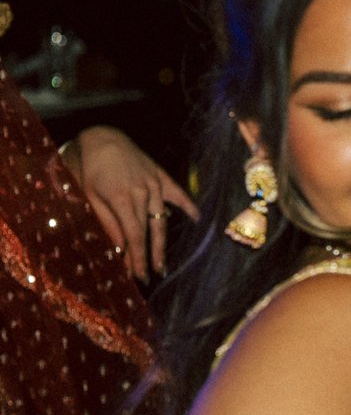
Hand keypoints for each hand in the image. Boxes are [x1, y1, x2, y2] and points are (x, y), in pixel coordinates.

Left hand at [58, 125, 196, 276]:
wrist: (103, 138)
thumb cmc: (90, 168)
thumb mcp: (90, 196)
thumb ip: (107, 222)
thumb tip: (119, 249)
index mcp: (123, 199)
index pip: (134, 237)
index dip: (137, 258)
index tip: (138, 276)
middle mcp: (143, 194)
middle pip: (150, 232)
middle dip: (150, 257)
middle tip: (151, 276)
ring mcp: (155, 185)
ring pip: (162, 220)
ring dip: (162, 243)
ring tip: (162, 263)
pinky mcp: (161, 177)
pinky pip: (178, 194)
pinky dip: (188, 206)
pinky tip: (196, 219)